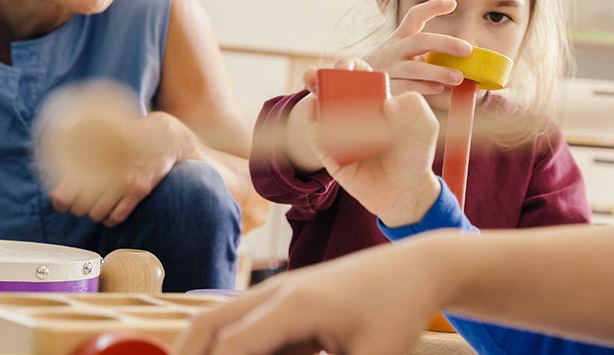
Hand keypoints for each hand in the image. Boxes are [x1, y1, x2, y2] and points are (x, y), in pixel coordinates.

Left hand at [36, 82, 194, 226]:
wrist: (165, 136)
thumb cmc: (130, 137)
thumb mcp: (102, 138)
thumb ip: (80, 155)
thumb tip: (60, 184)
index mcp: (91, 157)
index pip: (65, 193)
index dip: (61, 202)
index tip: (63, 202)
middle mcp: (106, 170)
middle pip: (80, 207)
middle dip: (79, 208)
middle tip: (82, 203)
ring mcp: (124, 181)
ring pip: (97, 213)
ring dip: (95, 213)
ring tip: (97, 207)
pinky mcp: (141, 189)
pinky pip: (118, 216)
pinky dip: (111, 218)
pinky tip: (111, 213)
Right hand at [175, 235, 449, 354]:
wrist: (415, 267)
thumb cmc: (398, 312)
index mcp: (294, 308)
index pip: (232, 349)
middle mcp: (275, 294)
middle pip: (207, 327)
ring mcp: (277, 292)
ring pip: (218, 321)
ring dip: (199, 351)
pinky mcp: (285, 298)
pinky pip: (241, 324)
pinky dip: (225, 347)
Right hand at [302, 64, 442, 226]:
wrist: (406, 191)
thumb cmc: (415, 155)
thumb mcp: (426, 127)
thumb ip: (415, 108)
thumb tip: (389, 102)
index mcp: (374, 97)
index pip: (357, 74)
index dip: (349, 66)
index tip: (346, 67)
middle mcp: (353, 111)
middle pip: (330, 87)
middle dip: (319, 77)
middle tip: (316, 75)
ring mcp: (339, 131)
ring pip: (318, 110)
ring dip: (310, 102)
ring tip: (313, 103)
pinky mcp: (329, 153)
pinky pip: (317, 138)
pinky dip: (316, 131)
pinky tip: (320, 127)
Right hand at [364, 0, 472, 96]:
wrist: (356, 90)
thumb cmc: (390, 73)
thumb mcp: (404, 58)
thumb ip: (428, 58)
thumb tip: (463, 66)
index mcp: (399, 39)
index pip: (414, 17)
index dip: (432, 8)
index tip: (453, 3)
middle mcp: (392, 50)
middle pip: (420, 41)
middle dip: (446, 43)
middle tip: (468, 49)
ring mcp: (387, 69)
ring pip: (414, 68)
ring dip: (438, 72)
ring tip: (458, 77)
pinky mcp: (385, 88)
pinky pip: (406, 87)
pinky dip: (424, 88)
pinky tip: (438, 89)